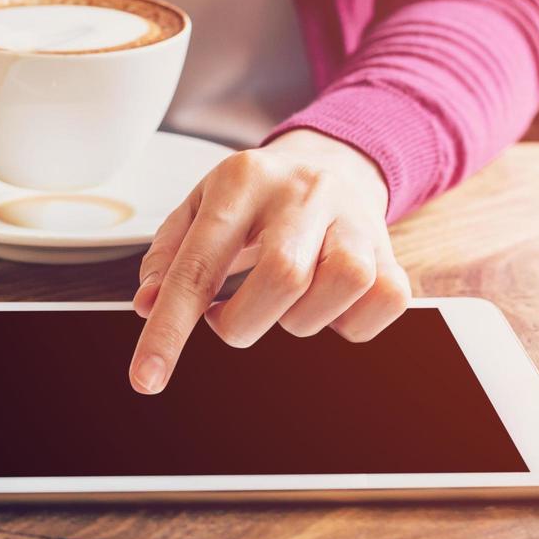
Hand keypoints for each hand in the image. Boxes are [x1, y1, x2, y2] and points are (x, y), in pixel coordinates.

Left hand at [128, 128, 410, 394]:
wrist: (331, 160)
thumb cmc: (257, 197)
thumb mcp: (200, 207)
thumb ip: (170, 255)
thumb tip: (148, 304)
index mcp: (242, 180)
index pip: (200, 262)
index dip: (170, 328)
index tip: (147, 378)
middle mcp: (304, 192)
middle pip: (283, 274)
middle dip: (244, 323)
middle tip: (229, 319)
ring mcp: (354, 218)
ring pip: (344, 283)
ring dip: (302, 320)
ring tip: (284, 305)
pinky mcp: (390, 248)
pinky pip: (386, 300)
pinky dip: (351, 323)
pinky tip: (325, 306)